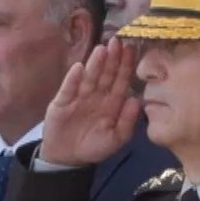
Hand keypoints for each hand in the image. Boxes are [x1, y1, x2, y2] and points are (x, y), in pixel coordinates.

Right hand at [37, 38, 140, 167]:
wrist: (68, 158)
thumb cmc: (94, 147)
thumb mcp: (116, 138)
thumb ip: (128, 121)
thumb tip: (137, 100)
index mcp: (112, 102)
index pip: (121, 81)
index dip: (126, 66)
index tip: (132, 50)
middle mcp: (97, 95)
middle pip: (106, 74)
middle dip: (112, 59)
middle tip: (118, 41)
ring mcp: (79, 96)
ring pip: (89, 78)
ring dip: (95, 64)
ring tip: (102, 49)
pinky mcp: (62, 102)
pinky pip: (68, 89)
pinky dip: (73, 79)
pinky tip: (79, 68)